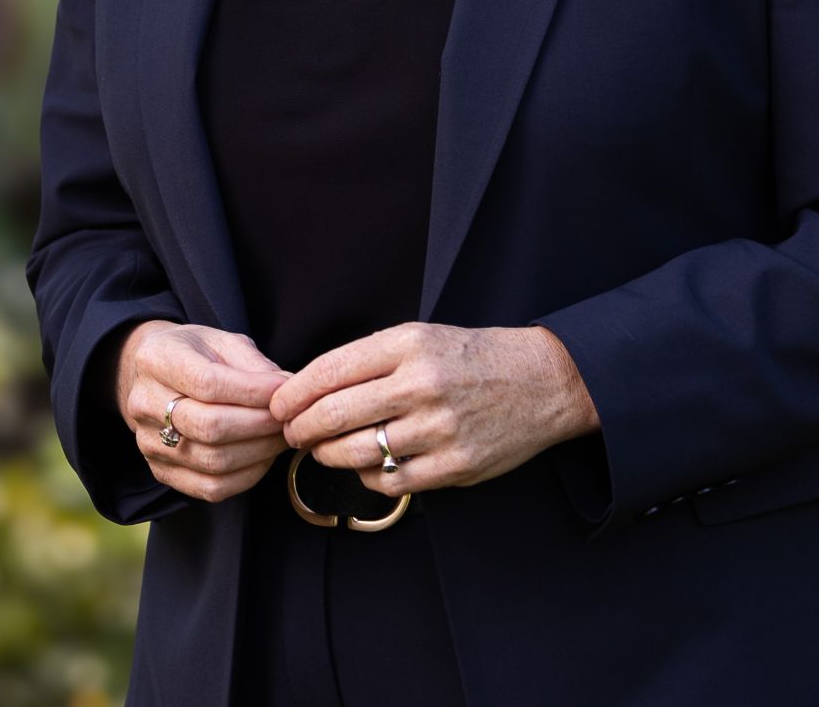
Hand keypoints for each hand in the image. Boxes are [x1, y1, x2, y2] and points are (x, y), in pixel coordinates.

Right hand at [115, 320, 290, 502]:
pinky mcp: (161, 471)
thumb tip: (285, 389)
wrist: (153, 376)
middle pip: (209, 426)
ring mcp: (148, 443)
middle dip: (259, 424)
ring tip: (280, 436)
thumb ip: (252, 363)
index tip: (283, 391)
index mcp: (157, 359)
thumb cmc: (194, 354)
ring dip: (259, 452)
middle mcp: (144, 403)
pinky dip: (247, 476)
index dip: (253, 391)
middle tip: (287, 417)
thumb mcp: (221, 341)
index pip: (207, 383)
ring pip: (213, 461)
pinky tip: (263, 456)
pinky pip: (210, 487)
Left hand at [269, 323, 598, 497]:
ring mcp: (438, 428)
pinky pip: (390, 480)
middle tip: (291, 432)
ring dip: (327, 454)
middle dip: (300, 428)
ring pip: (355, 453)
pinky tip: (366, 464)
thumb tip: (309, 390)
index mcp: (408, 344)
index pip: (329, 371)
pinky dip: (367, 476)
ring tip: (322, 449)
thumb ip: (369, 360)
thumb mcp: (420, 337)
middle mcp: (421, 384)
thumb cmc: (471, 356)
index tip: (278, 405)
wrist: (541, 381)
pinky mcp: (455, 465)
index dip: (293, 393)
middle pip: (333, 415)